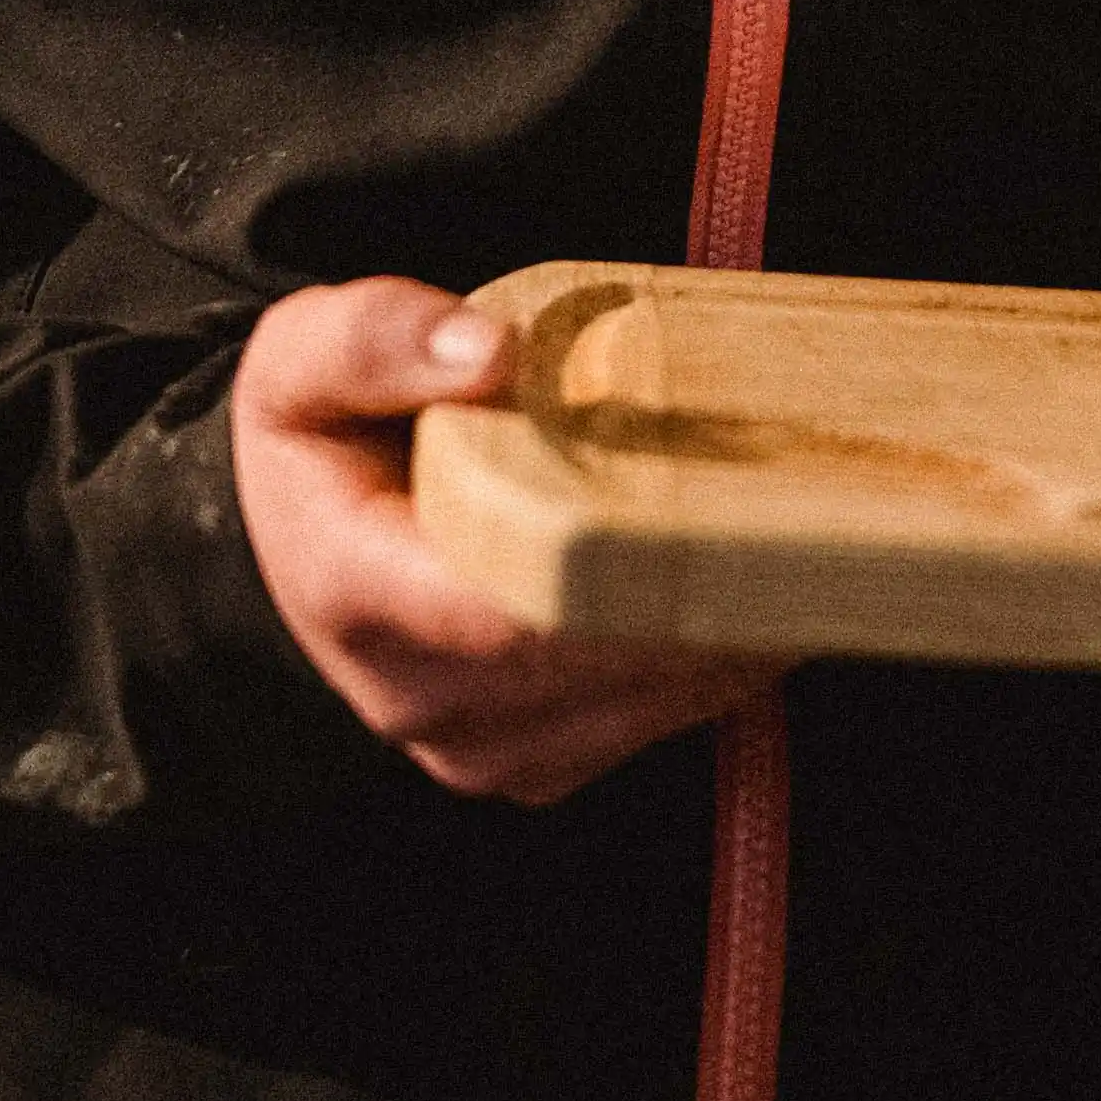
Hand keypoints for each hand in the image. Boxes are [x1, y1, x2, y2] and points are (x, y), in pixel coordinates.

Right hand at [230, 277, 778, 804]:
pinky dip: (717, 659)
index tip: (711, 501)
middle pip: (597, 661)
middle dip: (699, 586)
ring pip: (641, 704)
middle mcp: (419, 698)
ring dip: (726, 626)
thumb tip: (489, 352)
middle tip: (799, 502)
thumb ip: (378, 337)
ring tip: (797, 532)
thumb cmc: (316, 437)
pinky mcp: (536, 763)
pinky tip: (763, 583)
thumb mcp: (301, 354)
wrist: (302, 536)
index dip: (620, 568)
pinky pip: (650, 723)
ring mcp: (482, 748)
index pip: (510, 609)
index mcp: (359, 593)